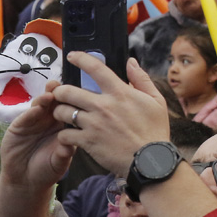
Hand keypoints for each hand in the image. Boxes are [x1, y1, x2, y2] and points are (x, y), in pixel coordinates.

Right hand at [0, 81, 76, 191]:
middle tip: (59, 86)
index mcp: (62, 123)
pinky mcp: (17, 128)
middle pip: (53, 101)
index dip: (71, 99)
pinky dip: (30, 112)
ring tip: (49, 95)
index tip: (77, 92)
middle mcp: (48, 119)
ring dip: (44, 99)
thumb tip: (70, 147)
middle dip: (56, 92)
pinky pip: (24, 117)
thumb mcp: (60, 161)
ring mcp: (32, 121)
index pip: (67, 107)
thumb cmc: (48, 169)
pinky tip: (36, 110)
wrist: (26, 182)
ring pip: (39, 106)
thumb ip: (65, 153)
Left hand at [52, 55, 169, 175]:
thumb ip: (141, 79)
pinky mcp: (87, 142)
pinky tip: (70, 134)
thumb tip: (131, 62)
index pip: (95, 68)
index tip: (72, 56)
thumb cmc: (155, 131)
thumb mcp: (156, 100)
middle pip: (68, 91)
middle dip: (60, 91)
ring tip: (64, 114)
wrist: (150, 160)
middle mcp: (103, 106)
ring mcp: (93, 124)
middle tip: (62, 94)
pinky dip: (64, 134)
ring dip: (60, 112)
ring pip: (62, 112)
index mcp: (120, 92)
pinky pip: (64, 134)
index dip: (81, 58)